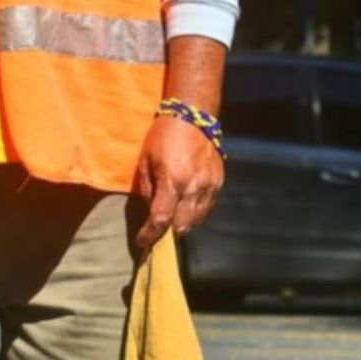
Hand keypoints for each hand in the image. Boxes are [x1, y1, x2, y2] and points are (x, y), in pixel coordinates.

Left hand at [134, 115, 224, 248]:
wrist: (192, 117)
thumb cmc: (162, 138)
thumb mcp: (145, 163)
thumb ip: (148, 191)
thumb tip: (151, 213)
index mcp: (173, 181)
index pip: (161, 220)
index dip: (150, 235)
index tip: (142, 242)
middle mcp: (194, 187)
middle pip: (183, 226)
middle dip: (168, 234)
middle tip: (157, 233)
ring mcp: (210, 185)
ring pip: (197, 220)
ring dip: (183, 225)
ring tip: (171, 222)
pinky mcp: (219, 182)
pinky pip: (207, 208)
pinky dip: (195, 214)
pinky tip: (185, 209)